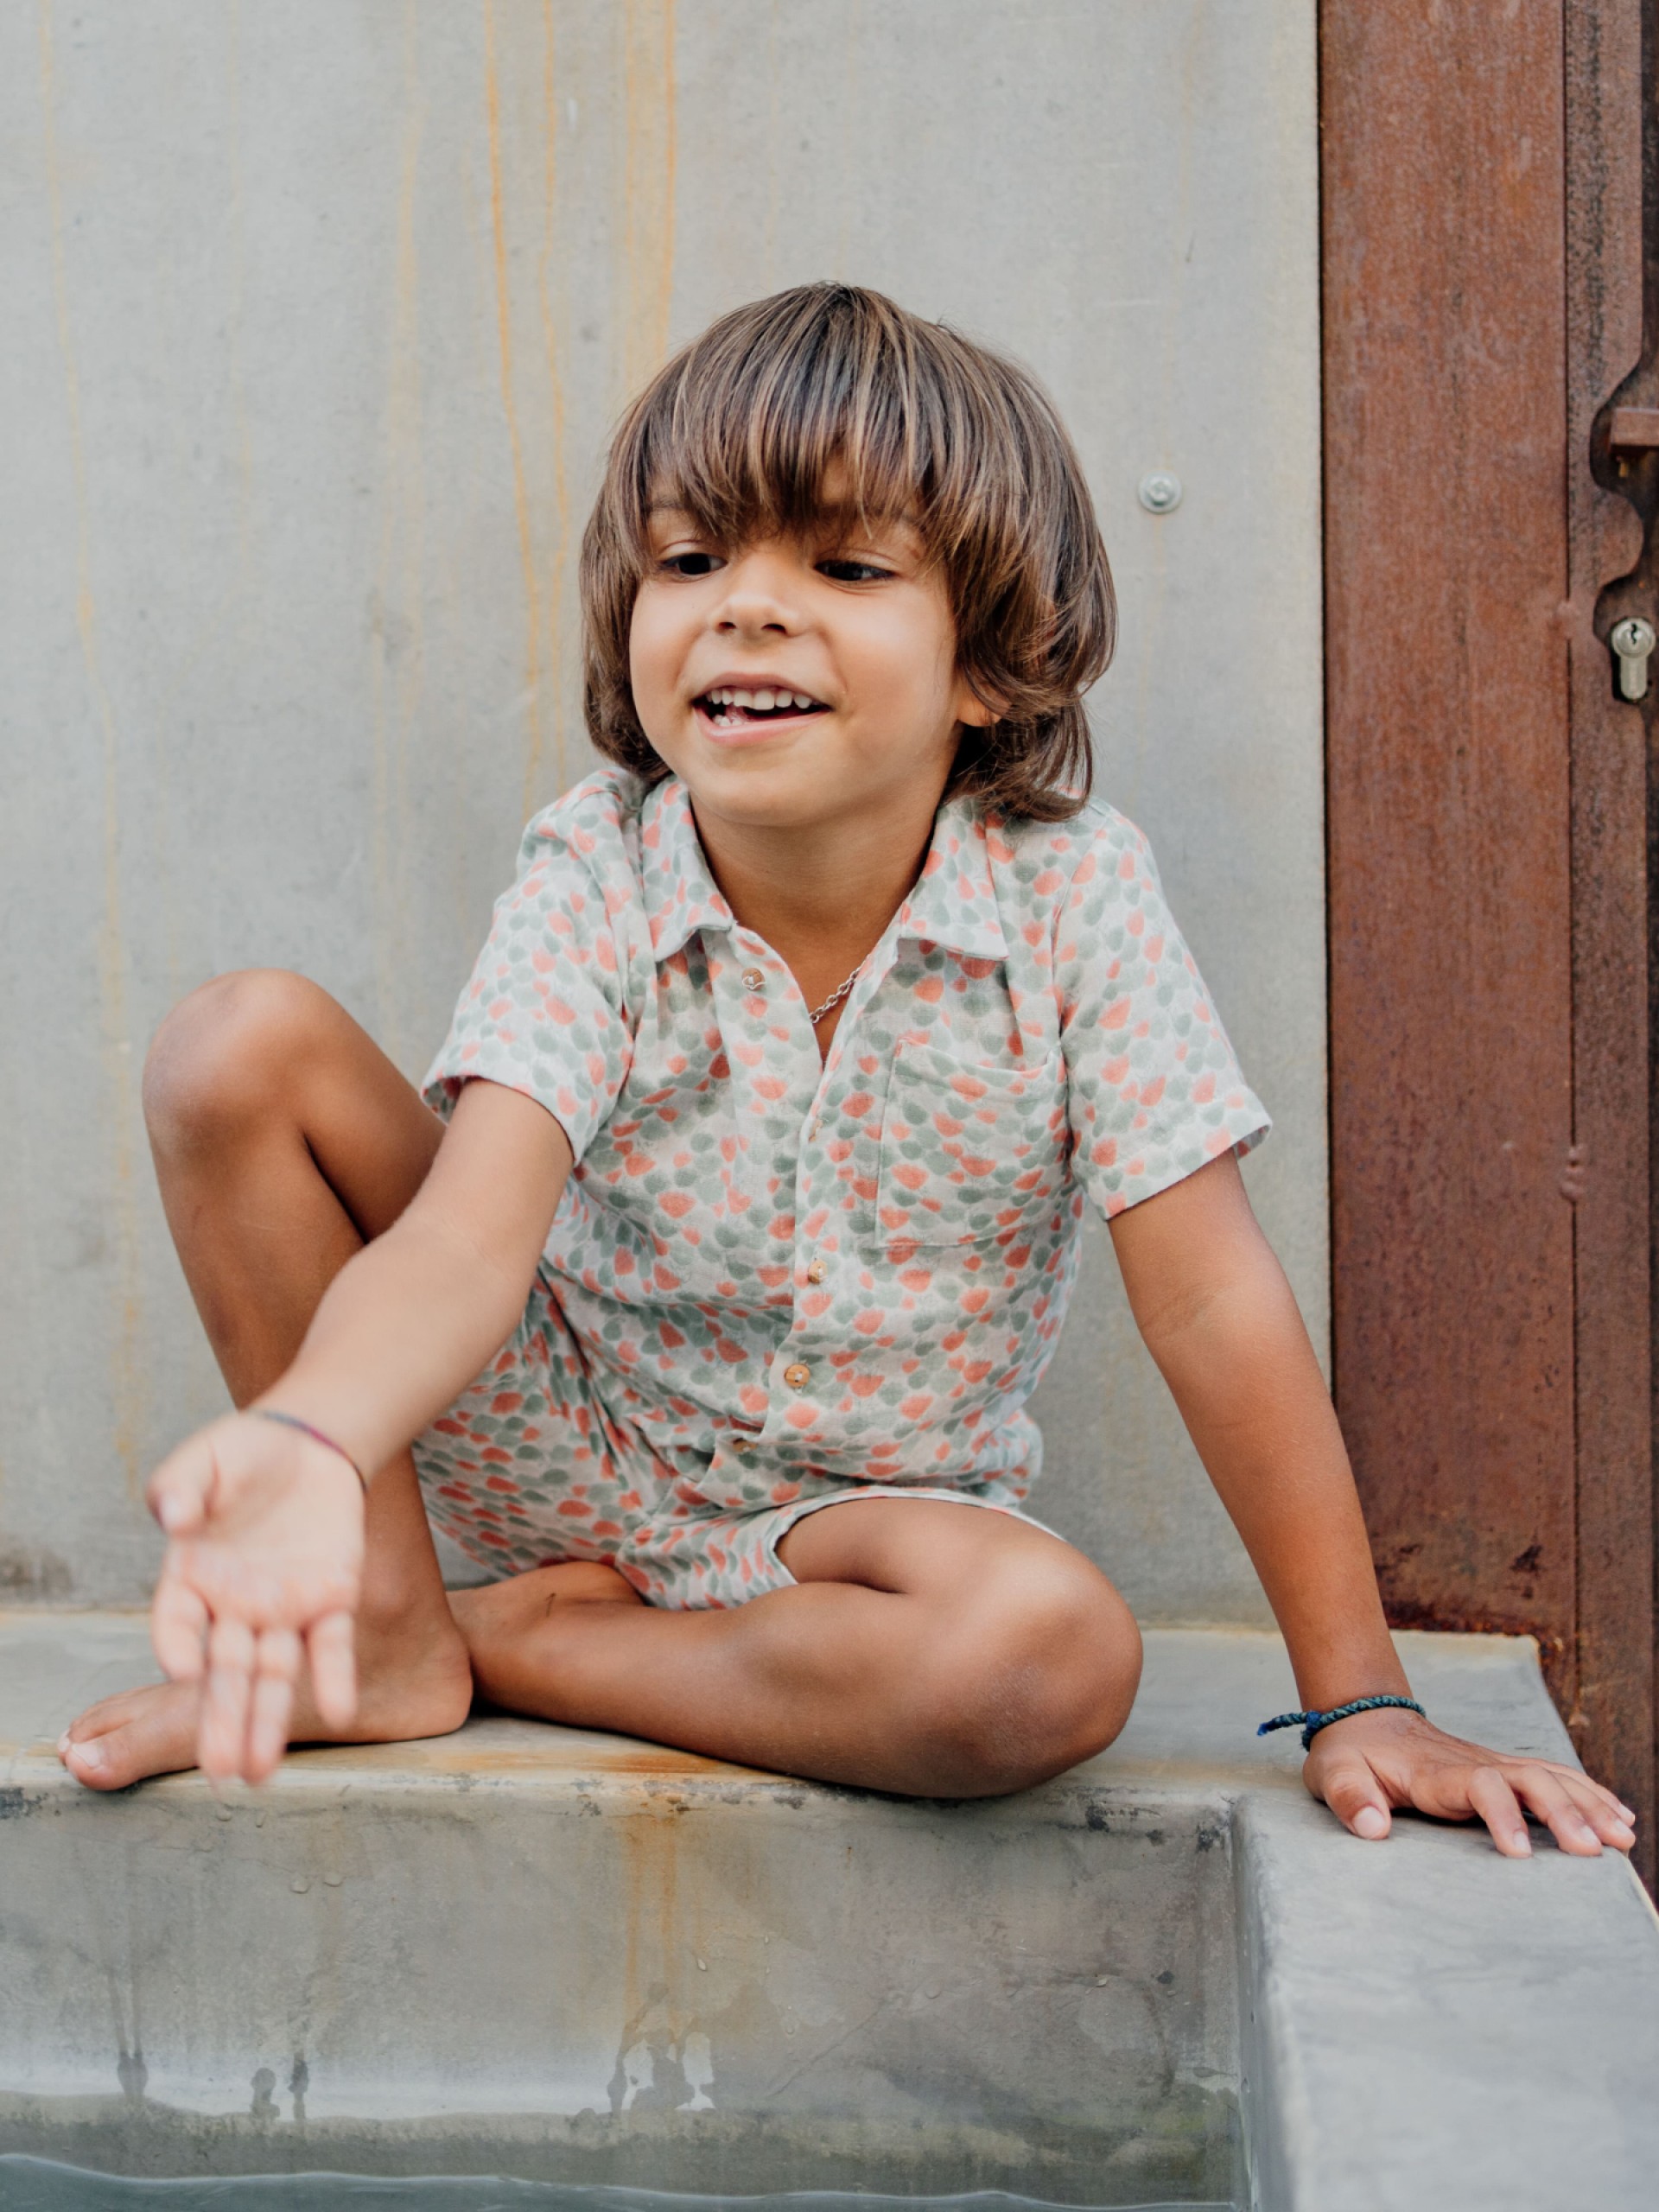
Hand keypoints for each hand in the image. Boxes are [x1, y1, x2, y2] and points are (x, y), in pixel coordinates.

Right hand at [146, 1412, 366, 1785]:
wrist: (311, 1444)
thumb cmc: (245, 1454)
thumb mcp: (208, 1458)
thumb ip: (182, 1485)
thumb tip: (170, 1514)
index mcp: (191, 1579)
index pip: (176, 1625)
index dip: (176, 1646)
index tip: (184, 1671)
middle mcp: (234, 1608)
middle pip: (224, 1673)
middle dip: (222, 1723)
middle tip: (220, 1776)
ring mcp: (283, 1609)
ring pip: (273, 1675)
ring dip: (269, 1723)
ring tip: (260, 1777)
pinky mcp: (331, 1599)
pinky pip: (331, 1645)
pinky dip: (334, 1677)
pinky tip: (339, 1712)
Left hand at [1304, 1705, 1636, 1856]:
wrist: (1364, 1718)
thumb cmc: (1350, 1755)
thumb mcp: (1331, 1774)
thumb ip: (1347, 1797)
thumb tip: (1372, 1828)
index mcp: (1435, 1771)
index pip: (1480, 1785)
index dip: (1502, 1814)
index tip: (1518, 1854)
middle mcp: (1472, 1763)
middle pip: (1529, 1778)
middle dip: (1564, 1812)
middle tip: (1594, 1852)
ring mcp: (1491, 1764)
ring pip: (1550, 1776)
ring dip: (1588, 1803)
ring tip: (1624, 1837)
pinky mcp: (1501, 1771)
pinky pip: (1553, 1777)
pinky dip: (1589, 1794)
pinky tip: (1619, 1817)